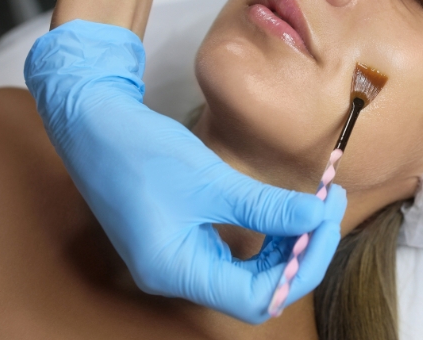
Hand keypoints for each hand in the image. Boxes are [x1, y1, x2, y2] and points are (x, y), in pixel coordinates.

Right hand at [24, 20, 345, 322]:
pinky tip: (285, 209)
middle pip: (257, 289)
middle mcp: (178, 274)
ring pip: (250, 273)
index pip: (256, 299)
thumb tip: (317, 218)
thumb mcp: (209, 179)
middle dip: (301, 252)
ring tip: (316, 204)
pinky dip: (267, 233)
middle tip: (330, 207)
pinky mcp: (184, 239)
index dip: (301, 268)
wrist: (92, 123)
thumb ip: (265, 206)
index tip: (326, 224)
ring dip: (287, 242)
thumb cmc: (138, 150)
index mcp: (176, 270)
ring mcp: (180, 258)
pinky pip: (236, 253)